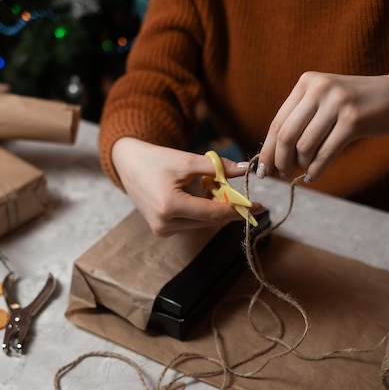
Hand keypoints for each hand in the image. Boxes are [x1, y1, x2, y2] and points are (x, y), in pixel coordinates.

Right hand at [112, 138, 263, 235]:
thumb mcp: (188, 160)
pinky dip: (202, 211)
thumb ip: (219, 168)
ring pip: (202, 223)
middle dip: (228, 208)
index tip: (260, 206)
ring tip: (213, 188)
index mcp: (170, 206)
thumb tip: (246, 169)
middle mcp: (165, 223)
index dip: (239, 209)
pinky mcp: (162, 230)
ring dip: (214, 209)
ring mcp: (162, 230)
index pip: (213, 213)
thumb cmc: (156, 159)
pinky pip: (192, 223)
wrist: (128, 165)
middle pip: (210, 221)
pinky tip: (199, 195)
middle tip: (242, 195)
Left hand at [258, 72, 388, 180]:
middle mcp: (319, 88)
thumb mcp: (323, 101)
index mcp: (306, 82)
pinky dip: (316, 170)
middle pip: (286, 136)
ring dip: (301, 166)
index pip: (277, 122)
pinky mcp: (353, 120)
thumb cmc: (354, 105)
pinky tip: (313, 176)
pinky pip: (325, 153)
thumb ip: (300, 119)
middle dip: (280, 161)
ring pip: (305, 147)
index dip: (267, 150)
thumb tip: (272, 154)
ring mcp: (337, 103)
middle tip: (281, 175)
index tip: (261, 169)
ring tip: (303, 172)